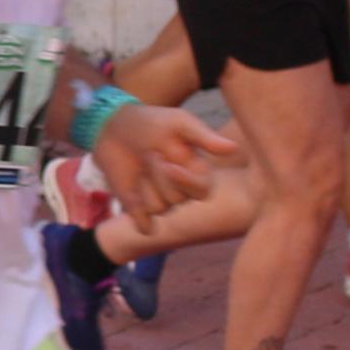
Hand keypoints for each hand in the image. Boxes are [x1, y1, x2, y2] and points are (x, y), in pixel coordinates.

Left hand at [90, 102, 238, 222]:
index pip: (203, 191)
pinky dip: (138, 215)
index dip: (186, 182)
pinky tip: (132, 192)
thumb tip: (234, 148)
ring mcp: (160, 200)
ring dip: (145, 186)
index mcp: (197, 173)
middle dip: (159, 176)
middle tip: (150, 153)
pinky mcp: (138, 209)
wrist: (115, 127)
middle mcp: (182, 190)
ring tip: (140, 165)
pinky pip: (145, 226)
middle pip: (178, 200)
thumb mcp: (179, 123)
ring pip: (159, 209)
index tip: (168, 165)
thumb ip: (204, 138)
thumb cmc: (152, 122)